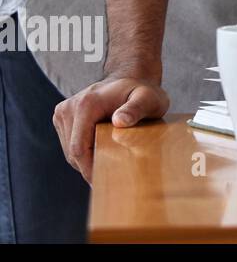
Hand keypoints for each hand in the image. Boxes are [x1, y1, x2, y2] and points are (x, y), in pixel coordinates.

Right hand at [52, 72, 169, 183]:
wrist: (130, 78)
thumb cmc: (143, 91)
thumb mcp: (149, 99)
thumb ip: (136, 109)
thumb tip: (120, 121)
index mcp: (86, 105)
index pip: (79, 148)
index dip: (90, 169)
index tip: (104, 183)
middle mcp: (68, 108)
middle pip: (73, 152)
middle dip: (90, 167)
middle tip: (111, 180)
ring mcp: (63, 112)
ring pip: (70, 151)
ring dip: (87, 160)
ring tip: (109, 165)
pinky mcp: (63, 118)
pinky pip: (70, 144)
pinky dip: (84, 153)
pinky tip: (102, 152)